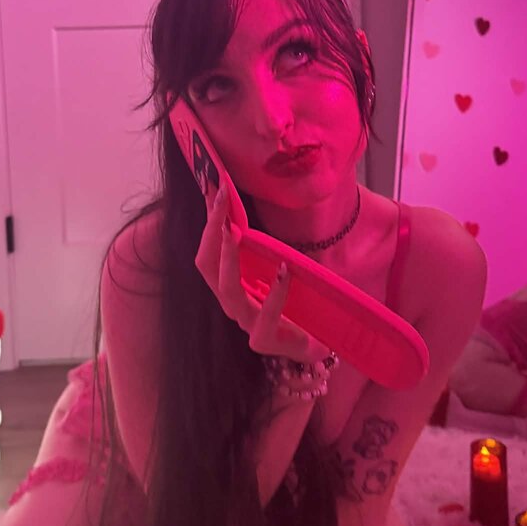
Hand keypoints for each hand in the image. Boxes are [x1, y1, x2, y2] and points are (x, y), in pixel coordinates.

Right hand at [194, 184, 330, 363]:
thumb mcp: (280, 264)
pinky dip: (275, 292)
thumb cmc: (299, 301)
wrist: (320, 341)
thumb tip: (260, 206)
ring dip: (229, 257)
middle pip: (206, 264)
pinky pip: (264, 316)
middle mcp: (231, 302)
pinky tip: (284, 270)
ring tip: (235, 231)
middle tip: (220, 198)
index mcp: (231, 283)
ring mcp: (245, 324)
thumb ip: (267, 244)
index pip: (209, 248)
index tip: (212, 184)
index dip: (209, 218)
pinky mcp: (264, 341)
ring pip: (227, 289)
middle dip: (212, 228)